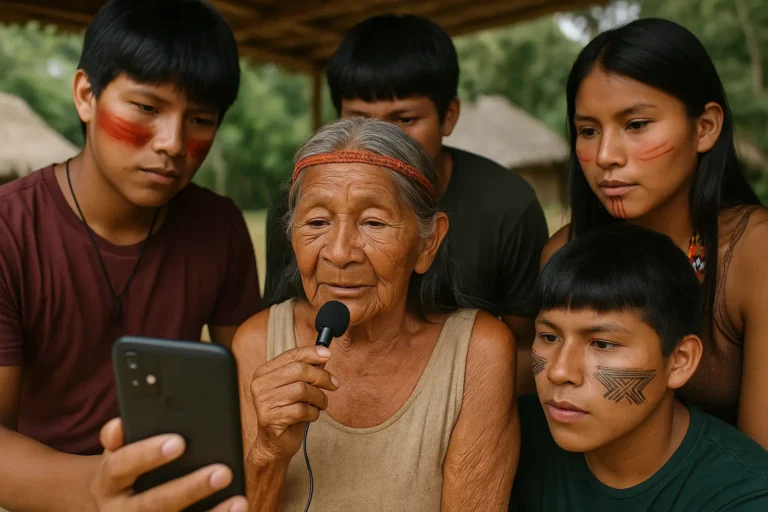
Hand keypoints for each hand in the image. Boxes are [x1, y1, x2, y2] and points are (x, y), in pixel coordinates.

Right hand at [90, 418, 247, 511]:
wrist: (113, 506)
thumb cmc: (128, 469)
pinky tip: (236, 509)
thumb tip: (120, 424)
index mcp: (108, 480)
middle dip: (189, 488)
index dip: (147, 453)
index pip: (121, 465)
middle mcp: (118, 509)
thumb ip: (127, 436)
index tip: (179, 442)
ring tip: (238, 501)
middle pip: (152, 503)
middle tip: (222, 472)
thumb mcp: (121, 451)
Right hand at [248, 346, 339, 464]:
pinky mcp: (271, 419)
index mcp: (264, 373)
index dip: (311, 353)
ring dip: (319, 398)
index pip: (290, 355)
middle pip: (299, 370)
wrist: (275, 444)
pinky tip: (311, 415)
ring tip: (320, 404)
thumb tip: (323, 356)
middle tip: (334, 384)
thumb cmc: (287, 413)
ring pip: (302, 390)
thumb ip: (305, 372)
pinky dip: (313, 412)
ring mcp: (263, 402)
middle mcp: (260, 385)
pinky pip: (301, 410)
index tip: (328, 355)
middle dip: (321, 377)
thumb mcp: (296, 388)